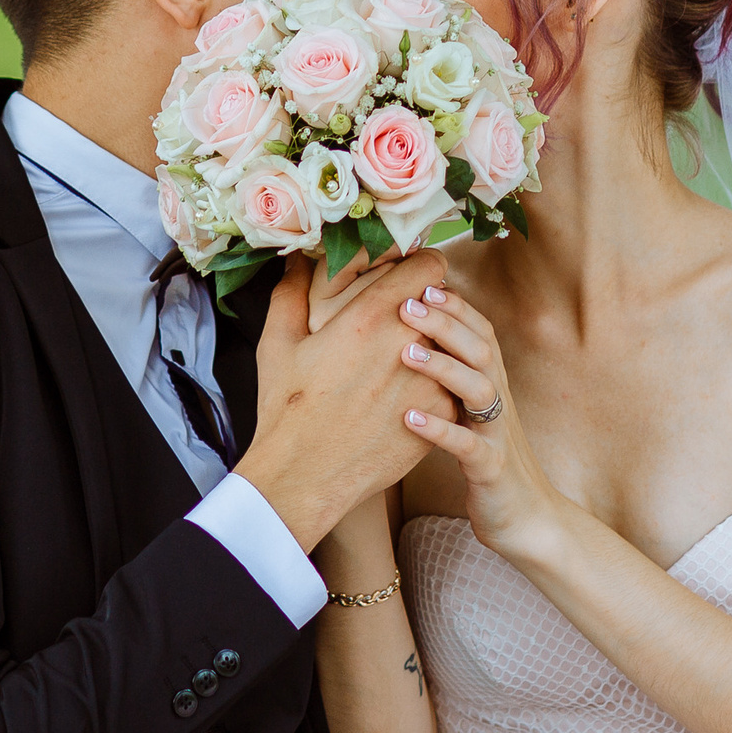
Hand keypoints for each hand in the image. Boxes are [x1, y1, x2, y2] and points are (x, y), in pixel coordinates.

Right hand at [235, 253, 457, 547]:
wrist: (307, 476)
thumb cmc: (288, 409)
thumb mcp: (278, 344)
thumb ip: (291, 290)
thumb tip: (298, 256)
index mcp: (369, 316)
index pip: (430, 266)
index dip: (423, 268)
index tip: (411, 279)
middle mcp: (409, 342)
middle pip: (444, 305)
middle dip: (428, 309)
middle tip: (408, 322)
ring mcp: (431, 379)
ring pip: (453, 346)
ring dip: (437, 348)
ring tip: (409, 363)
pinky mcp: (443, 413)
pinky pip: (452, 384)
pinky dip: (437, 386)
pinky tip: (408, 397)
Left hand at [392, 285, 568, 562]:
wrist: (529, 519)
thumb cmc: (489, 461)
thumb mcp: (472, 414)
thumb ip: (453, 379)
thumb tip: (415, 340)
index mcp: (494, 384)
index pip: (481, 331)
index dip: (455, 305)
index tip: (420, 281)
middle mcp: (499, 402)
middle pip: (481, 349)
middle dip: (445, 323)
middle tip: (405, 303)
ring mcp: (498, 434)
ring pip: (478, 390)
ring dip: (443, 367)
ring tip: (405, 353)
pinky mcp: (492, 469)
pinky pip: (468, 446)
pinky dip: (439, 430)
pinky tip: (408, 418)